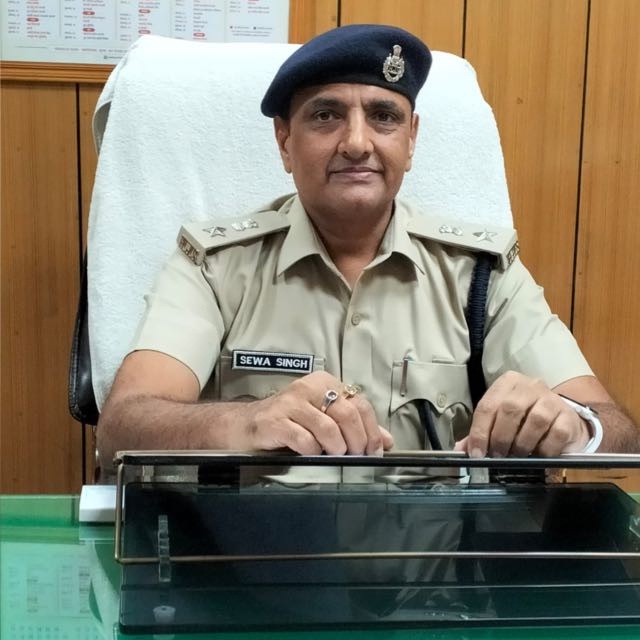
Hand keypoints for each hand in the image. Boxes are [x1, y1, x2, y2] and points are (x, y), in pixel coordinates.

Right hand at [240, 371, 393, 455]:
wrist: (244, 425)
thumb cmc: (286, 421)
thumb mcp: (321, 417)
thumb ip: (354, 426)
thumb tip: (386, 440)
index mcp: (323, 383)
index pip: (359, 403)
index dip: (372, 430)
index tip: (375, 449)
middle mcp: (307, 388)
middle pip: (347, 414)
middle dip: (358, 441)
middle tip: (357, 456)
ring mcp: (289, 403)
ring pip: (328, 428)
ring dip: (337, 448)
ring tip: (334, 455)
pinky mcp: (274, 421)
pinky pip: (304, 440)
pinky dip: (313, 451)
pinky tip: (311, 453)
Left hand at [454, 371, 589, 457]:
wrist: (562, 420)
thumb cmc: (525, 420)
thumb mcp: (500, 421)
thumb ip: (481, 433)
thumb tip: (461, 450)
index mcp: (507, 383)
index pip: (487, 405)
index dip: (479, 432)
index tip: (476, 453)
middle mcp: (530, 386)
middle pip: (510, 409)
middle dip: (500, 437)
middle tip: (497, 455)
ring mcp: (551, 399)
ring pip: (535, 420)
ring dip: (522, 443)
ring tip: (517, 455)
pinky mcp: (568, 416)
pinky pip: (555, 434)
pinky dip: (544, 449)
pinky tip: (538, 455)